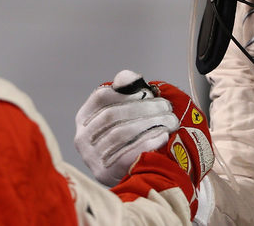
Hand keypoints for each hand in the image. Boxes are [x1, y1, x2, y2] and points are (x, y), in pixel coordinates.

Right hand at [74, 69, 179, 185]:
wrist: (129, 175)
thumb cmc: (127, 138)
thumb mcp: (122, 113)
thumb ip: (125, 91)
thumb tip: (127, 77)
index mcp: (84, 118)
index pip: (101, 97)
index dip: (125, 92)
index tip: (148, 92)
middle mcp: (82, 137)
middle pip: (112, 115)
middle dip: (143, 108)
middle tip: (167, 106)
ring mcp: (91, 157)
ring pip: (121, 133)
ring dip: (149, 124)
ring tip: (170, 120)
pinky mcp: (105, 173)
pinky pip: (127, 155)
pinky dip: (147, 143)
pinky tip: (163, 136)